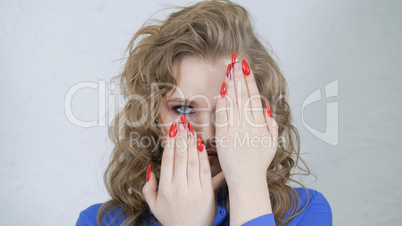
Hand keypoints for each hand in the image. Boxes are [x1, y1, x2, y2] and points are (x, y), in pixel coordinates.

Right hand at [142, 118, 222, 225]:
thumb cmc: (172, 220)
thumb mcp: (154, 207)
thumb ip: (148, 189)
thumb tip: (150, 170)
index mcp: (165, 188)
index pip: (168, 160)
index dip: (170, 143)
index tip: (171, 130)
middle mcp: (178, 187)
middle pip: (180, 157)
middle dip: (180, 138)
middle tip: (181, 123)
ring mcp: (193, 189)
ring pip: (192, 161)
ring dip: (192, 143)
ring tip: (191, 129)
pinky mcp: (207, 192)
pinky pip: (205, 170)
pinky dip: (203, 156)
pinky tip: (202, 145)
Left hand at [215, 57, 278, 189]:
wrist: (248, 179)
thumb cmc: (259, 162)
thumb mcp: (272, 142)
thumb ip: (270, 123)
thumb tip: (266, 107)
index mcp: (261, 124)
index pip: (254, 97)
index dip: (250, 80)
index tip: (246, 67)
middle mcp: (250, 125)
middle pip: (244, 95)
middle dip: (240, 76)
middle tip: (236, 60)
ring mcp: (237, 130)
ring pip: (234, 102)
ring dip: (231, 85)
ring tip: (229, 69)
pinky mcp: (225, 137)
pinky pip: (223, 117)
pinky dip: (223, 103)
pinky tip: (222, 91)